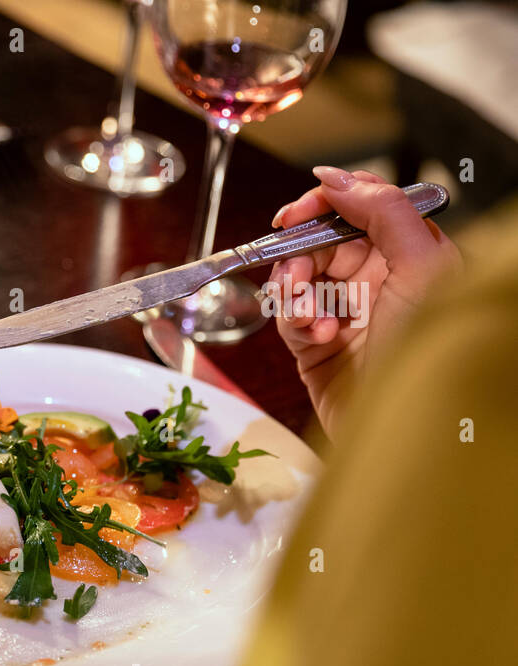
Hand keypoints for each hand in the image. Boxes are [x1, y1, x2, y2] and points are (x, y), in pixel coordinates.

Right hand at [268, 166, 461, 434]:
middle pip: (319, 241)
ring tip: (311, 318)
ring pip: (297, 277)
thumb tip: (338, 178)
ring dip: (295, 292)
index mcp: (409, 253)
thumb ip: (384, 211)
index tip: (294, 215)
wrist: (411, 433)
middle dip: (301, 253)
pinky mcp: (315, 348)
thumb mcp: (422, 267)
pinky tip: (316, 337)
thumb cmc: (430, 356)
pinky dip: (294, 322)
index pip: (359, 207)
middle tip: (298, 273)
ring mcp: (344, 313)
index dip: (322, 203)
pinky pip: (288, 318)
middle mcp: (377, 280)